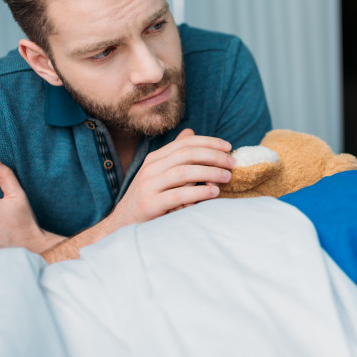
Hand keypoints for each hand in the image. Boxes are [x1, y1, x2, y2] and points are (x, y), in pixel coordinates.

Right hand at [106, 129, 235, 228]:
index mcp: (155, 158)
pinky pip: (178, 194)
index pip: (185, 143)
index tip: (229, 147)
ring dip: (209, 173)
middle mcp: (150, 168)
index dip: (209, 142)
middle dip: (214, 156)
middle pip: (187, 154)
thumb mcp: (160, 174)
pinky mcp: (149, 204)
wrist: (123, 225)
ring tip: (227, 178)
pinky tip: (213, 193)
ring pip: (184, 172)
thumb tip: (190, 131)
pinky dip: (198, 192)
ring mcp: (148, 185)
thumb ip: (176, 156)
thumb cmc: (150, 198)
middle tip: (233, 163)